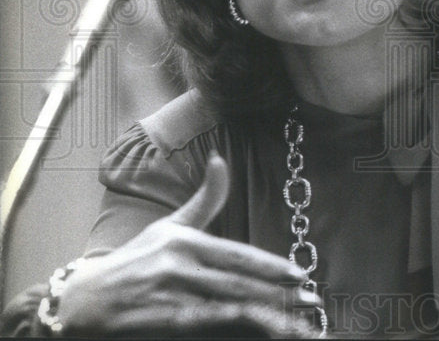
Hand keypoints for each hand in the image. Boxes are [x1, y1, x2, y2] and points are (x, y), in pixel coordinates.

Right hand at [57, 153, 321, 336]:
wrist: (82, 299)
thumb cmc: (133, 261)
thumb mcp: (168, 226)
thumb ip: (204, 199)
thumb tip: (220, 160)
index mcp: (184, 240)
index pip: (238, 255)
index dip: (270, 266)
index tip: (299, 274)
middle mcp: (179, 264)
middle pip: (239, 281)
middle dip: (278, 292)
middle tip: (309, 298)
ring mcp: (170, 293)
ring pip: (228, 304)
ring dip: (265, 313)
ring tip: (295, 322)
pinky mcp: (162, 319)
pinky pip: (207, 322)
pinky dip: (235, 326)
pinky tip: (259, 327)